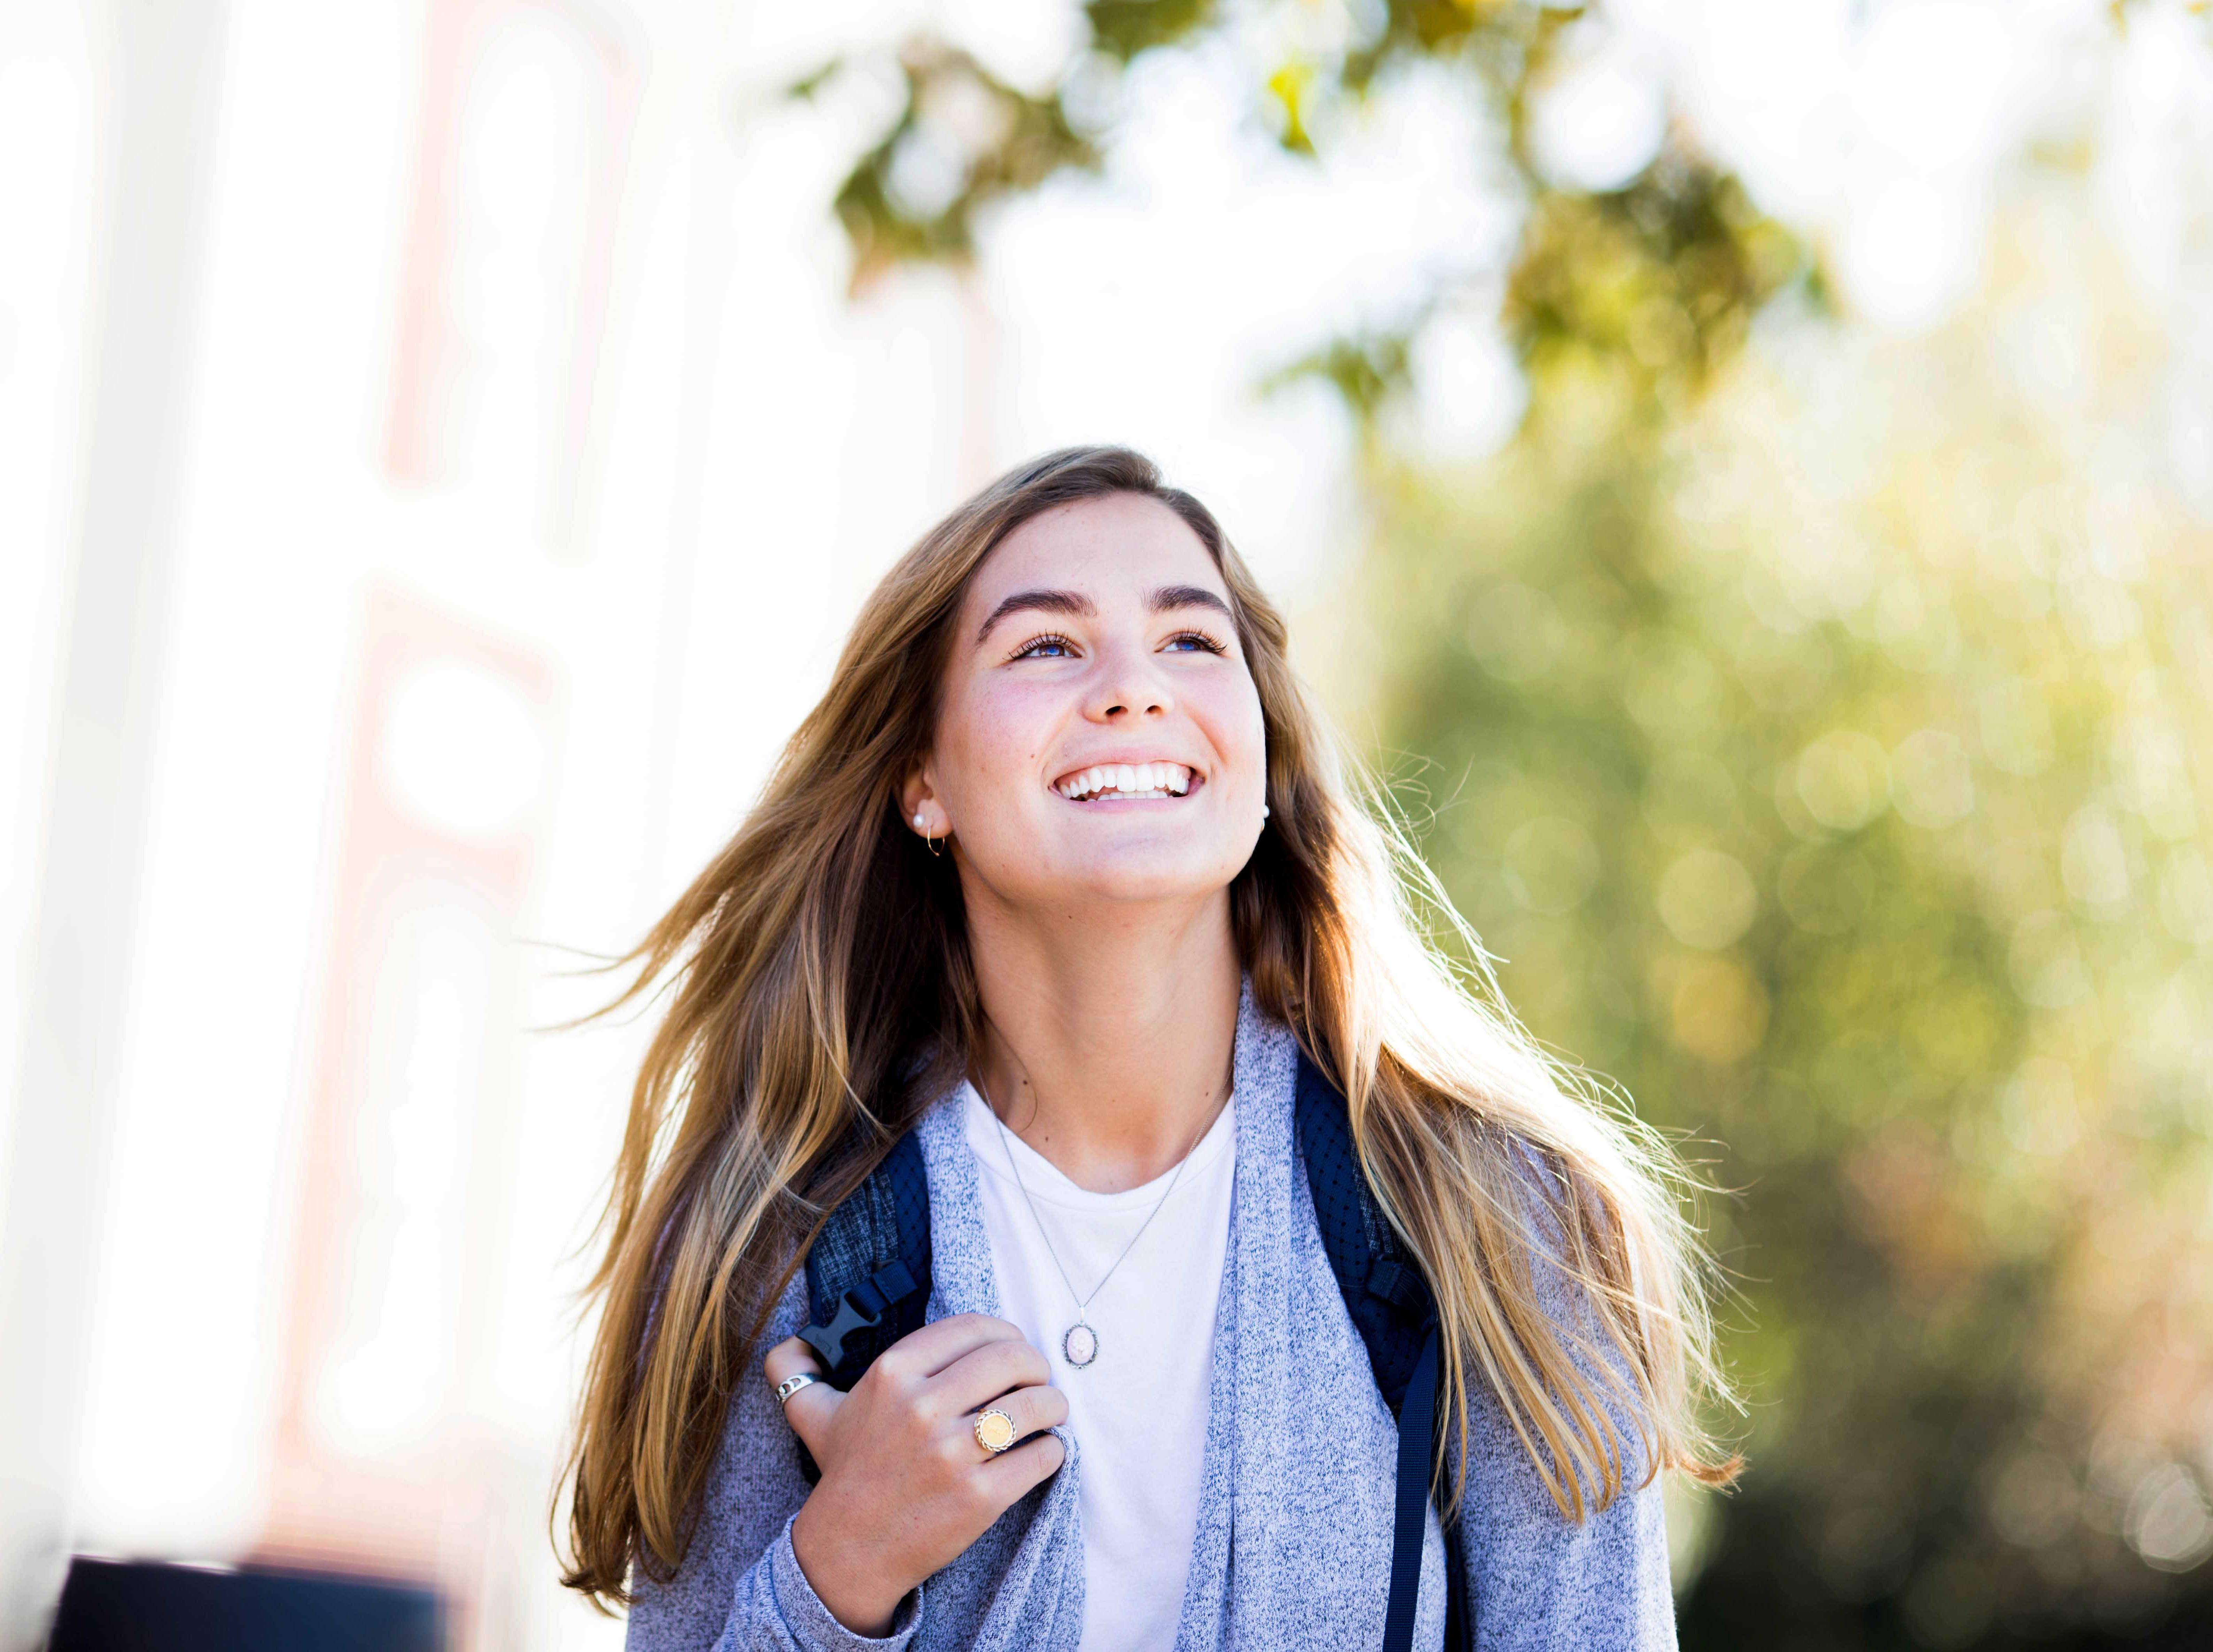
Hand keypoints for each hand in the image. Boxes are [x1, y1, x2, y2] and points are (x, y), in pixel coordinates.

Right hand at [764, 1314, 1067, 1636]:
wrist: (849, 1552)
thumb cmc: (845, 1475)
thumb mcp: (814, 1415)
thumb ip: (795, 1373)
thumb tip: (784, 1347)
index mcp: (892, 1373)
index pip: (976, 1327)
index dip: (1006, 1333)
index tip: (1013, 1349)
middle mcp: (921, 1407)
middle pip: (1013, 1359)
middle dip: (1037, 1366)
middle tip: (1039, 1380)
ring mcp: (951, 1454)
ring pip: (1034, 1406)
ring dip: (1053, 1405)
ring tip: (1050, 1413)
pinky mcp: (979, 1497)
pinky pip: (1041, 1457)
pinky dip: (1052, 1450)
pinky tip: (1042, 1452)